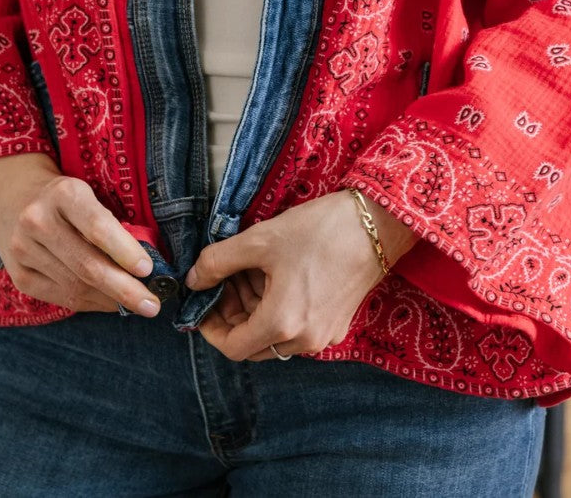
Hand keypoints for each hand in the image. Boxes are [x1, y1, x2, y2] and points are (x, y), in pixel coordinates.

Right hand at [0, 153, 161, 316]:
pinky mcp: (19, 275)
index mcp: (63, 193)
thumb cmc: (66, 199)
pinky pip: (62, 297)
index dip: (124, 251)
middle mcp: (38, 220)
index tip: (148, 269)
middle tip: (152, 305)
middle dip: (124, 289)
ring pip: (75, 286)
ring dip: (110, 300)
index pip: (97, 227)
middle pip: (87, 265)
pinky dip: (91, 303)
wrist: (15, 198)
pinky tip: (109, 303)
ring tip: (135, 305)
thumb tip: (145, 267)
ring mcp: (23, 250)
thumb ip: (111, 224)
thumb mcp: (88, 194)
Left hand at [184, 190, 417, 361]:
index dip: (210, 328)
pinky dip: (277, 308)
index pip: (232, 347)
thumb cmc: (318, 230)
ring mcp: (324, 335)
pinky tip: (274, 274)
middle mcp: (304, 340)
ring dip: (254, 309)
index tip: (202, 303)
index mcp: (282, 323)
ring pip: (274, 336)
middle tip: (224, 280)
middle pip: (252, 344)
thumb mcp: (259, 239)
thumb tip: (193, 280)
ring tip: (248, 270)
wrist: (376, 224)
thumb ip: (218, 262)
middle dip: (232, 314)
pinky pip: (296, 327)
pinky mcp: (337, 323)